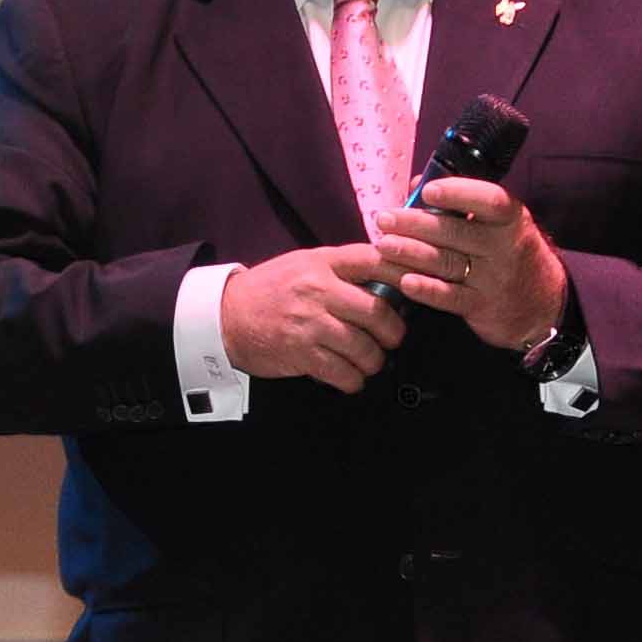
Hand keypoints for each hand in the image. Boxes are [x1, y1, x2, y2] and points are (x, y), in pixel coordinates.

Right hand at [219, 242, 404, 392]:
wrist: (224, 317)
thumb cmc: (269, 291)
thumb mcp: (303, 265)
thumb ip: (340, 269)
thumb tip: (387, 277)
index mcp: (320, 263)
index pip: (373, 261)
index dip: (403, 273)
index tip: (418, 285)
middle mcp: (317, 290)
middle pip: (377, 312)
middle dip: (393, 332)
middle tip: (391, 339)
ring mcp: (309, 323)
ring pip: (363, 347)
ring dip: (373, 360)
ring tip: (369, 361)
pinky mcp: (300, 353)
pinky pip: (343, 373)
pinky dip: (353, 380)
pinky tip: (349, 377)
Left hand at [369, 176, 568, 355]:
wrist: (544, 306)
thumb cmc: (510, 253)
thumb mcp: (498, 224)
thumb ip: (460, 202)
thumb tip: (415, 184)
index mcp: (510, 219)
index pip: (489, 200)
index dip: (458, 193)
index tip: (428, 190)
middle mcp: (504, 247)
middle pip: (456, 231)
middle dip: (415, 224)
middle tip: (384, 218)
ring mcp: (494, 278)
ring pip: (447, 262)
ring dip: (411, 253)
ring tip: (384, 245)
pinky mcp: (482, 306)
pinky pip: (450, 297)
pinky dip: (426, 289)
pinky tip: (404, 281)